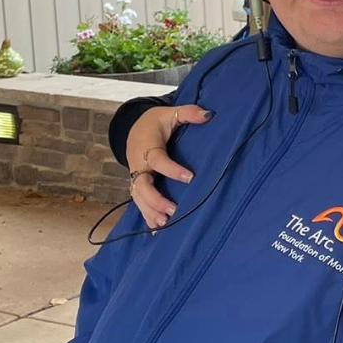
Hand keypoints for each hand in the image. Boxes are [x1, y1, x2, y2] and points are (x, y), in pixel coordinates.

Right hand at [125, 104, 210, 228]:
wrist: (134, 127)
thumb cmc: (156, 122)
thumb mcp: (171, 113)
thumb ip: (189, 113)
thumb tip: (208, 115)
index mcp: (147, 147)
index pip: (158, 160)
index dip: (172, 170)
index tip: (190, 178)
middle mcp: (139, 164)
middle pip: (141, 185)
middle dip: (155, 199)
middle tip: (173, 210)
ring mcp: (137, 176)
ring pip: (138, 197)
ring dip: (150, 211)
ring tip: (165, 224)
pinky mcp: (138, 184)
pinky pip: (139, 201)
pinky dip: (146, 215)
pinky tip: (156, 229)